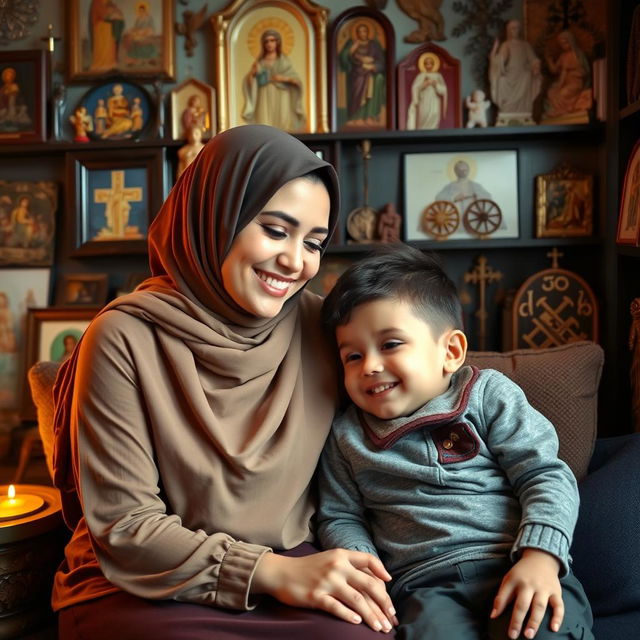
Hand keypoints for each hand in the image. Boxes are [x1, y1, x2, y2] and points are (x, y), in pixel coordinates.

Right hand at [252, 549, 397, 632]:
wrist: (281, 573)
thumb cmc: (309, 568)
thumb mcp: (330, 559)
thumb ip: (349, 565)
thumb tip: (376, 580)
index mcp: (341, 555)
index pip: (369, 560)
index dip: (382, 572)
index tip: (390, 587)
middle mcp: (336, 566)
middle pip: (369, 585)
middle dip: (384, 604)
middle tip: (391, 618)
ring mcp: (327, 582)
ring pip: (357, 600)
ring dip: (372, 616)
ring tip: (380, 628)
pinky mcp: (316, 596)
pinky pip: (337, 608)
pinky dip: (349, 616)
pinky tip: (358, 623)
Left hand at [491, 549, 563, 638]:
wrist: (541, 557)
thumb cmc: (522, 573)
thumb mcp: (509, 579)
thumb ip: (501, 597)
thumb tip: (493, 616)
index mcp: (515, 581)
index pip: (507, 598)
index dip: (502, 612)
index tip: (502, 627)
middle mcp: (529, 584)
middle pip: (523, 604)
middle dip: (518, 620)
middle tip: (514, 635)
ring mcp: (544, 588)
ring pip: (540, 606)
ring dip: (534, 621)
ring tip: (529, 635)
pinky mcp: (556, 591)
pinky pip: (559, 605)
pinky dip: (558, 617)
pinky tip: (554, 628)